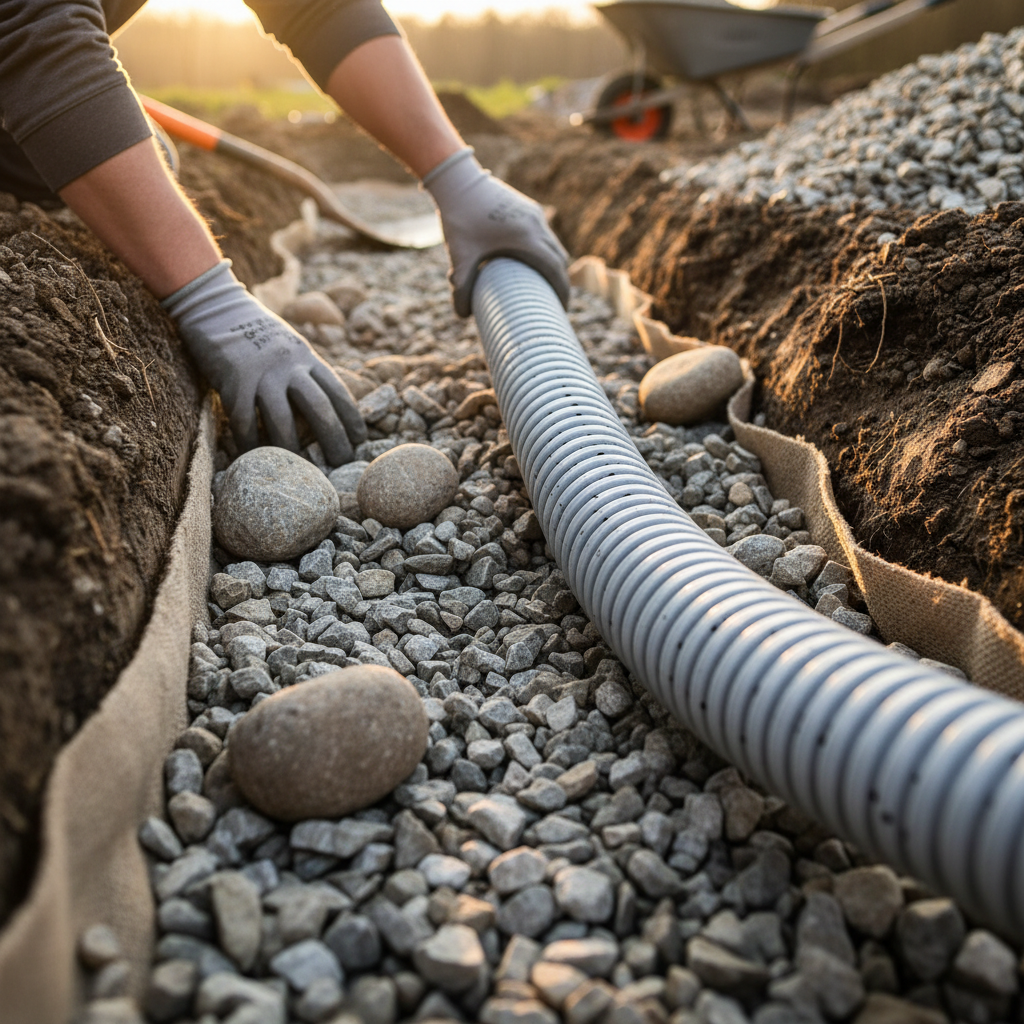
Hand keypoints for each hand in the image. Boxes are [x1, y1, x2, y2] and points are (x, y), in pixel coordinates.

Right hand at [162, 261, 366, 463]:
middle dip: (334, 439)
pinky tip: (255, 458)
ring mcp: (261, 374)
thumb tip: (322, 404)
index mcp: (306, 357)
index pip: (337, 390)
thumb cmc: (254, 329)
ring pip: (283, 421)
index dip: (352, 418)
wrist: (214, 305)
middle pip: (319, 408)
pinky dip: (250, 443)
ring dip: (293, 450)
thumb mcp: (289, 344)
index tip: (360, 441)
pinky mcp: (233, 382)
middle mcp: (288, 365)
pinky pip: (245, 421)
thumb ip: (304, 370)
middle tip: (341, 465)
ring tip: (302, 472)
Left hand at [424, 148, 569, 316]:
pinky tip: (533, 261)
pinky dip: (545, 250)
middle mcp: (536, 225)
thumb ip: (461, 289)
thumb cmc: (459, 218)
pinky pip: (544, 234)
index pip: (555, 269)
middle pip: (559, 258)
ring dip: (554, 265)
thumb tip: (463, 317)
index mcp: (527, 238)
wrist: (456, 180)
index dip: (562, 291)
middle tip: (555, 303)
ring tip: (546, 284)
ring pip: (553, 245)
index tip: (563, 309)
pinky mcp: (528, 207)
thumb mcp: (460, 256)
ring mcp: (534, 214)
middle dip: (560, 281)